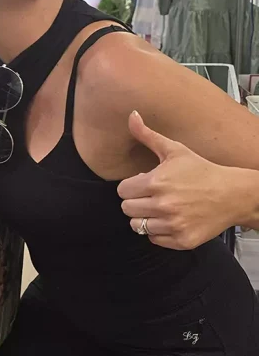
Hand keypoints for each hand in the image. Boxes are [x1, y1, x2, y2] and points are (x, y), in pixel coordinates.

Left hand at [118, 111, 239, 249]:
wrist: (233, 194)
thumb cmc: (201, 170)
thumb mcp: (174, 150)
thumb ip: (147, 135)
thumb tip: (131, 115)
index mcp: (156, 183)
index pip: (122, 191)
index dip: (131, 186)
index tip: (144, 183)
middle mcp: (163, 205)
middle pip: (126, 209)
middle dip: (136, 201)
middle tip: (151, 196)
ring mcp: (173, 224)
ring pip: (137, 226)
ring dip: (145, 217)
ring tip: (160, 208)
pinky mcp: (182, 240)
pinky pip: (154, 239)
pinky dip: (159, 232)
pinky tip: (170, 219)